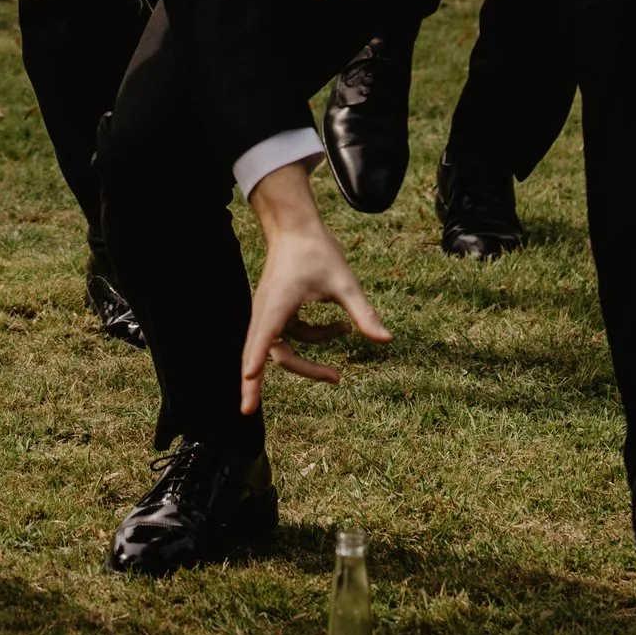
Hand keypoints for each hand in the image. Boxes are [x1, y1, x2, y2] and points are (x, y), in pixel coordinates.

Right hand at [243, 162, 393, 405]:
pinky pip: (292, 337)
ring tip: (337, 376)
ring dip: (306, 363)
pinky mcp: (277, 312)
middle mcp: (266, 312)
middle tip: (260, 407)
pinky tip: (342, 328)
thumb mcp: (344, 282)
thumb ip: (364, 313)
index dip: (254, 361)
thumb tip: (387, 340)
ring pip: (280, 350)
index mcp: (277, 305)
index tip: (248, 379)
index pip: (262, 339)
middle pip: (267, 354)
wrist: (296, 227)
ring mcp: (269, 314)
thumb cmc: (316, 250)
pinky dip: (314, 339)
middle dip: (267, 381)